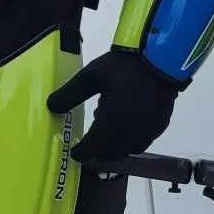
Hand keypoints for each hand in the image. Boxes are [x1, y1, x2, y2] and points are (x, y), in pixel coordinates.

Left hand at [47, 48, 180, 164]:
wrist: (161, 59)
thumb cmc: (124, 67)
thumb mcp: (91, 76)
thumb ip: (70, 94)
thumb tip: (52, 107)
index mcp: (111, 123)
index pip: (92, 148)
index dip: (81, 152)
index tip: (74, 152)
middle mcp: (129, 133)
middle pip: (111, 154)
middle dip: (98, 152)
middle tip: (90, 144)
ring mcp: (147, 131)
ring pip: (128, 150)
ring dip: (116, 147)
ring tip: (109, 130)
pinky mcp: (160, 125)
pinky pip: (143, 141)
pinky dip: (132, 139)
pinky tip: (129, 124)